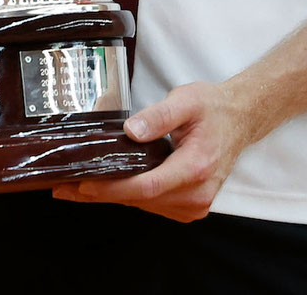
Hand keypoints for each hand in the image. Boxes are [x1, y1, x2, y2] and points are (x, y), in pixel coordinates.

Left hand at [51, 81, 255, 221]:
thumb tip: (131, 132)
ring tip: (79, 187)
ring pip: (145, 206)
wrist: (241, 119)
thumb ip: (159, 116)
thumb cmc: (213, 108)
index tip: (83, 184)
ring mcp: (196, 205)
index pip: (147, 187)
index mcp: (196, 167)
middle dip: (102, 194)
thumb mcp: (186, 100)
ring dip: (113, 197)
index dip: (112, 189)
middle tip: (65, 188)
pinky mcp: (192, 207)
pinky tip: (110, 186)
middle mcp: (197, 193)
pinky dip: (131, 197)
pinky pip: (154, 205)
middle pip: (141, 200)